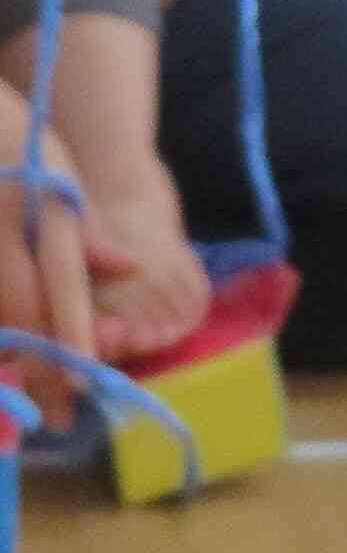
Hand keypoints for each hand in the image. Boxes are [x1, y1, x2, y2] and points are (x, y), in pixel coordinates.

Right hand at [0, 97, 104, 424]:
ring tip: (30, 409)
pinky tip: (4, 373)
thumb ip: (84, 224)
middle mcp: (2, 229)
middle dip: (45, 367)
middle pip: (23, 311)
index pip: (61, 280)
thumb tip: (127, 269)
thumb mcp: (57, 168)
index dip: (74, 331)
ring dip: (10, 367)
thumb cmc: (14, 139)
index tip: (89, 376)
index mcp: (38, 210)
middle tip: (64, 414)